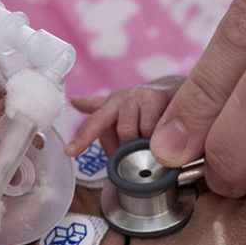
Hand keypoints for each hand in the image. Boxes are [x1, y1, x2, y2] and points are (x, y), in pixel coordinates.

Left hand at [66, 75, 185, 155]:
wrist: (176, 91)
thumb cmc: (146, 112)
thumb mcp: (123, 121)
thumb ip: (107, 133)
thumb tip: (93, 129)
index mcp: (110, 105)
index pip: (94, 123)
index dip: (82, 139)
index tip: (69, 152)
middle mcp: (124, 97)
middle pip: (125, 132)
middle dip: (136, 147)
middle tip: (143, 149)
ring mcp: (142, 96)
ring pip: (142, 130)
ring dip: (149, 143)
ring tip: (156, 140)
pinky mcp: (161, 97)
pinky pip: (158, 127)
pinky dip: (161, 138)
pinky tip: (166, 134)